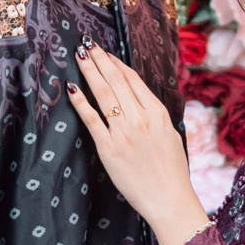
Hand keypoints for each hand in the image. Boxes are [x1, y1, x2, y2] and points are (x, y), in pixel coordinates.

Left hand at [68, 44, 211, 244]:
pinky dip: (81, 102)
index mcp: (158, 113)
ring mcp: (124, 132)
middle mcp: (141, 118)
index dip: (117, 64)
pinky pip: (92, 120)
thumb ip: (155, 116)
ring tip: (79, 56)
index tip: (105, 54)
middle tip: (87, 45)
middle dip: (100, 60)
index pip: (133, 80)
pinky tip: (73, 89)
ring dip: (89, 71)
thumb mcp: (170, 135)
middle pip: (116, 81)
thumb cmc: (172, 171)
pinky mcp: (109, 148)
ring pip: (103, 94)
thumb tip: (141, 101)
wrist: (169, 199)